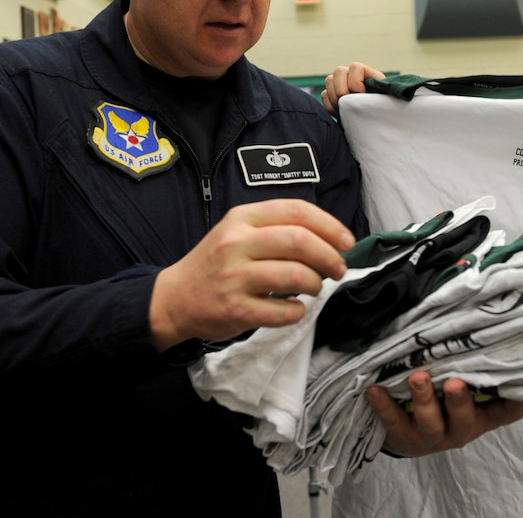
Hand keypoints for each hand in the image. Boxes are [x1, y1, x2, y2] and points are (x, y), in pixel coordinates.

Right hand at [149, 200, 354, 349]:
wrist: (175, 298)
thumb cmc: (216, 263)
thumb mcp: (238, 231)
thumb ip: (277, 228)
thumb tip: (331, 239)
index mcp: (242, 218)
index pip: (296, 211)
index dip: (330, 225)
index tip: (347, 241)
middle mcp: (237, 243)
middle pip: (300, 241)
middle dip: (330, 256)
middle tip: (339, 268)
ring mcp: (235, 277)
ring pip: (295, 276)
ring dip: (316, 284)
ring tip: (315, 288)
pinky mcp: (235, 310)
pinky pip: (282, 311)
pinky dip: (297, 311)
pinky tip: (294, 308)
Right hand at [322, 62, 385, 116]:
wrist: (376, 121)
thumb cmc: (381, 109)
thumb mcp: (382, 100)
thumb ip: (374, 95)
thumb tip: (361, 95)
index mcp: (366, 74)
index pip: (355, 67)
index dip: (355, 81)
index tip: (361, 94)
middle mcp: (352, 75)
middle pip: (338, 71)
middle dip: (342, 90)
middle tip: (349, 104)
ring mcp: (340, 84)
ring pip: (329, 81)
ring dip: (334, 97)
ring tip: (344, 110)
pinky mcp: (332, 95)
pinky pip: (324, 95)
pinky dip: (329, 105)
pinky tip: (339, 113)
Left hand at [366, 371, 522, 456]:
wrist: (407, 435)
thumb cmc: (443, 401)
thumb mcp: (463, 387)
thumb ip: (471, 363)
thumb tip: (478, 315)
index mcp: (480, 416)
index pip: (508, 411)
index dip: (518, 400)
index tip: (520, 379)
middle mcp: (460, 428)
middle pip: (465, 419)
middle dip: (460, 401)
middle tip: (454, 382)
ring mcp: (431, 436)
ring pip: (430, 423)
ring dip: (424, 399)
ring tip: (417, 377)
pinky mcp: (403, 437)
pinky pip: (392, 421)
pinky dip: (383, 405)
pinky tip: (374, 389)